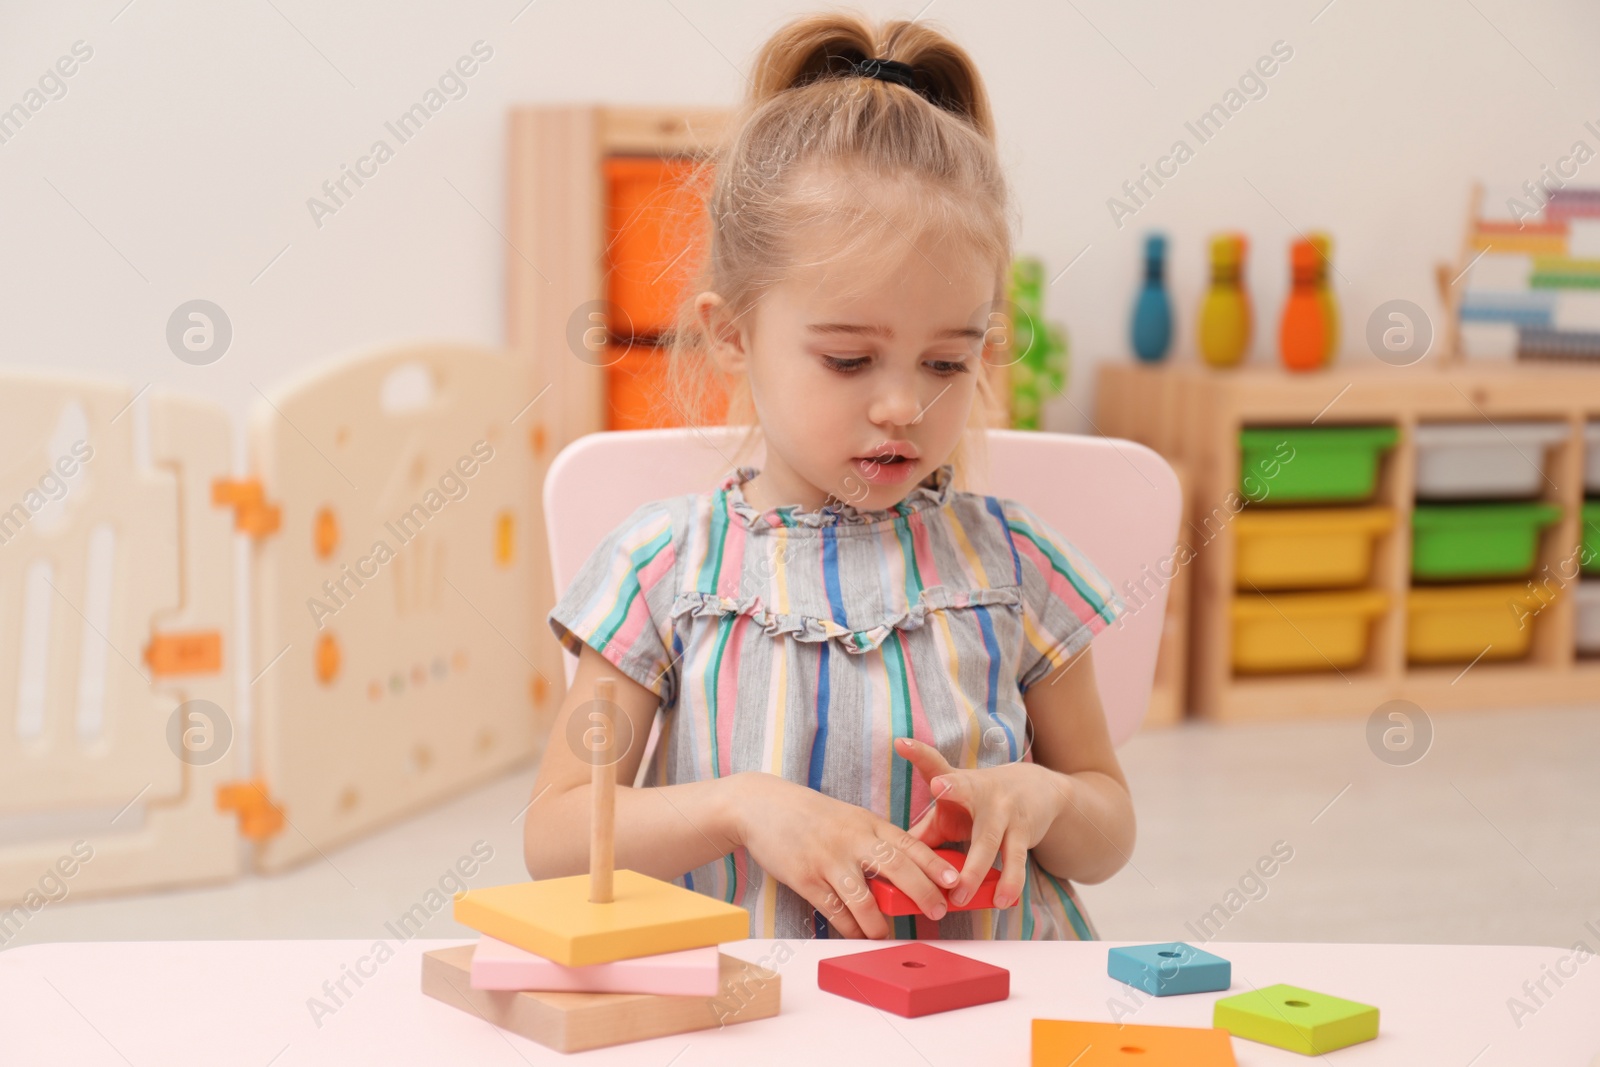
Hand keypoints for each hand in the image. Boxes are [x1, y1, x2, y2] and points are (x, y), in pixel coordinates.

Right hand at [727, 771, 960, 938]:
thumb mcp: (848, 817)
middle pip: (897, 868)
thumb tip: (903, 871)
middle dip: (922, 893)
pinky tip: (857, 935)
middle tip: (937, 912)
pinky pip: (835, 911)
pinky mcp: (806, 878)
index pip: (909, 843)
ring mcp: (829, 859)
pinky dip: (849, 927)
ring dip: (880, 924)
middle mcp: (852, 839)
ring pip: (865, 899)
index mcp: (867, 823)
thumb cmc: (810, 815)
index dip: (934, 863)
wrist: (761, 805)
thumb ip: (873, 840)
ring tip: (887, 936)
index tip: (954, 879)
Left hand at [894, 736, 1069, 910]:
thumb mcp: (953, 808)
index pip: (934, 763)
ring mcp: (1004, 810)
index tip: (902, 744)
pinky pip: (1016, 860)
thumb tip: (891, 856)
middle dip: (953, 789)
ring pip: (989, 840)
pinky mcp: (1024, 831)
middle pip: (965, 791)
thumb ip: (925, 830)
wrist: (1037, 789)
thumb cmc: (981, 802)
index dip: (919, 754)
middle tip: (939, 787)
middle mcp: (980, 791)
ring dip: (975, 870)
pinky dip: (1009, 883)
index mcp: (956, 782)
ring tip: (960, 896)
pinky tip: (1002, 901)